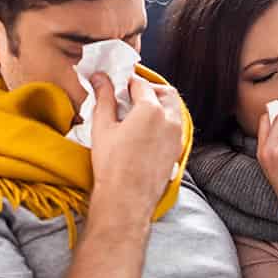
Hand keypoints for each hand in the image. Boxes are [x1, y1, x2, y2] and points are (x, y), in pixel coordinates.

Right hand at [89, 74, 183, 218]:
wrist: (126, 199)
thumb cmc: (112, 166)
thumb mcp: (103, 126)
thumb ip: (104, 98)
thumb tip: (100, 79)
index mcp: (151, 109)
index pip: (140, 84)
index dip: (126, 81)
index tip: (116, 85)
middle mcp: (170, 120)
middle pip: (165, 93)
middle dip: (149, 90)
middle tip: (130, 96)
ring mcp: (176, 136)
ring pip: (173, 110)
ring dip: (159, 105)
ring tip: (137, 115)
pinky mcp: (177, 151)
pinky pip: (174, 128)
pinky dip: (163, 122)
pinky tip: (145, 133)